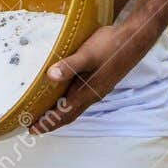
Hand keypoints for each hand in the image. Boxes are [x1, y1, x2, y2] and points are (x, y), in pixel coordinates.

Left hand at [36, 16, 159, 131]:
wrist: (135, 39)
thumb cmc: (112, 46)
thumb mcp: (87, 54)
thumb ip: (70, 66)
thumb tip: (50, 76)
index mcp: (87, 92)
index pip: (64, 114)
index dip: (48, 123)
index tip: (32, 129)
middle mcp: (92, 95)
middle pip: (69, 115)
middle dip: (51, 122)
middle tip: (33, 126)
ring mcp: (98, 89)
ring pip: (75, 107)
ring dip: (60, 113)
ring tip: (45, 114)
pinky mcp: (101, 81)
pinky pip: (80, 98)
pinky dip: (68, 102)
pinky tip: (64, 94)